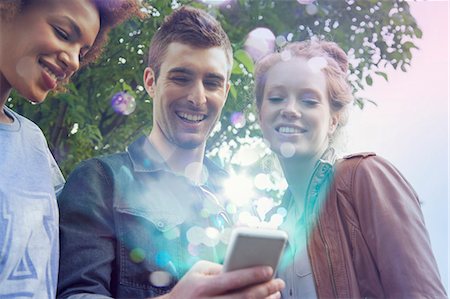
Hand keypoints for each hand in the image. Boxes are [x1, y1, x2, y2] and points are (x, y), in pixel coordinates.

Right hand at [157, 260, 284, 298]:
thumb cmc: (189, 287)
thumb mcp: (198, 271)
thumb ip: (219, 268)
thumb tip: (243, 267)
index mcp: (203, 287)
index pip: (232, 279)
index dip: (253, 274)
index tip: (270, 269)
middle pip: (244, 297)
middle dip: (265, 289)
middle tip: (279, 282)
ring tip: (276, 294)